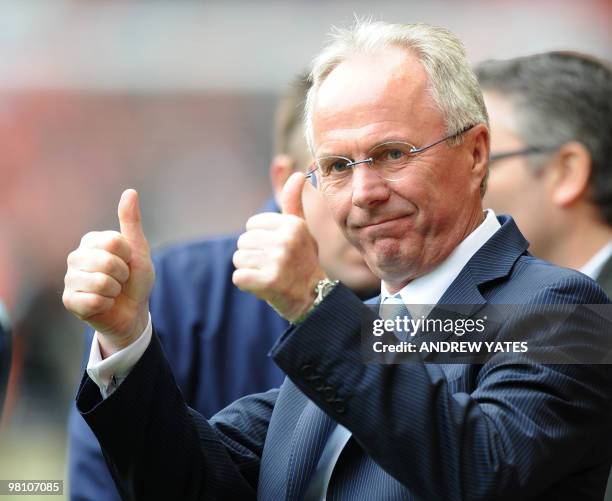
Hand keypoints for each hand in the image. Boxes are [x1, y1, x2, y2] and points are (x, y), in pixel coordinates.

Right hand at [62, 189, 154, 356]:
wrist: (133, 310)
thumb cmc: (135, 279)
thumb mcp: (138, 249)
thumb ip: (131, 222)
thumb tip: (130, 192)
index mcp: (91, 241)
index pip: (114, 242)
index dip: (128, 256)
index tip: (127, 262)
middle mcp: (75, 257)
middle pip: (107, 262)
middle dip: (123, 274)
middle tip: (121, 279)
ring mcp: (70, 279)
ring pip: (101, 283)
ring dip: (115, 290)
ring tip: (112, 291)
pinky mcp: (69, 301)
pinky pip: (95, 301)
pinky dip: (107, 304)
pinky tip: (104, 304)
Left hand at [233, 172, 326, 321]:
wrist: (315, 298)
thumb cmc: (304, 262)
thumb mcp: (301, 230)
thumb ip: (293, 203)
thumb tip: (297, 174)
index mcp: (292, 224)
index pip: (251, 225)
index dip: (260, 240)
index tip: (278, 250)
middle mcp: (286, 240)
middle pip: (243, 242)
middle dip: (254, 256)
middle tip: (274, 266)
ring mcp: (278, 261)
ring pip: (238, 259)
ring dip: (250, 270)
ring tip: (270, 275)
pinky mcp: (269, 281)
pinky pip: (238, 278)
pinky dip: (247, 285)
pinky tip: (264, 287)